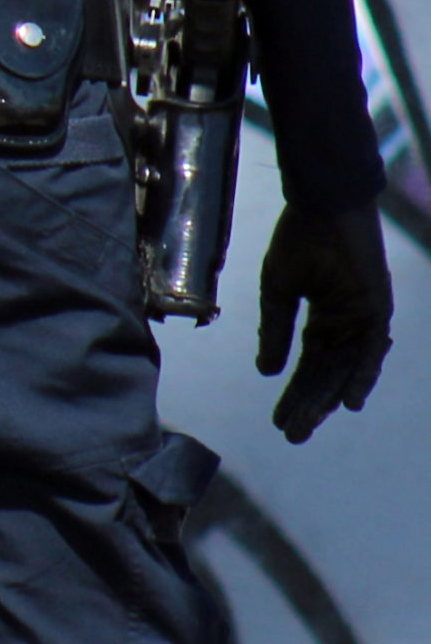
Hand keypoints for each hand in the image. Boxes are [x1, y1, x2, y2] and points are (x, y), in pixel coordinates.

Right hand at [257, 203, 394, 443]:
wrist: (322, 208)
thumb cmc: (299, 241)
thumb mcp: (278, 291)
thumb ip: (275, 331)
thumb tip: (266, 371)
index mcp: (322, 319)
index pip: (308, 366)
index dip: (294, 393)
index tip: (278, 421)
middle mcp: (345, 325)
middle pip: (326, 374)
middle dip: (309, 405)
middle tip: (291, 435)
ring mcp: (362, 319)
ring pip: (346, 369)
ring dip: (329, 398)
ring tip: (307, 425)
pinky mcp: (376, 310)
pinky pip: (371, 351)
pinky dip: (363, 376)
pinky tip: (350, 402)